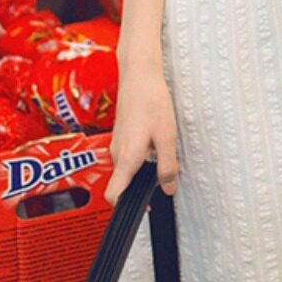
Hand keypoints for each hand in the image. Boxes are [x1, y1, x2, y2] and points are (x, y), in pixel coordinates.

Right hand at [104, 62, 179, 203]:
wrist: (139, 74)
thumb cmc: (151, 100)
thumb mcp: (166, 136)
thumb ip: (167, 165)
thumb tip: (168, 188)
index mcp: (126, 158)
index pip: (114, 196)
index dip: (125, 206)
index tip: (142, 208)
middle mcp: (116, 153)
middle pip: (122, 183)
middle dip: (141, 186)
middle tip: (164, 178)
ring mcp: (116, 143)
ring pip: (127, 167)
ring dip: (143, 168)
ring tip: (163, 154)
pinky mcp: (120, 134)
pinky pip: (128, 154)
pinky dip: (141, 155)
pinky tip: (156, 141)